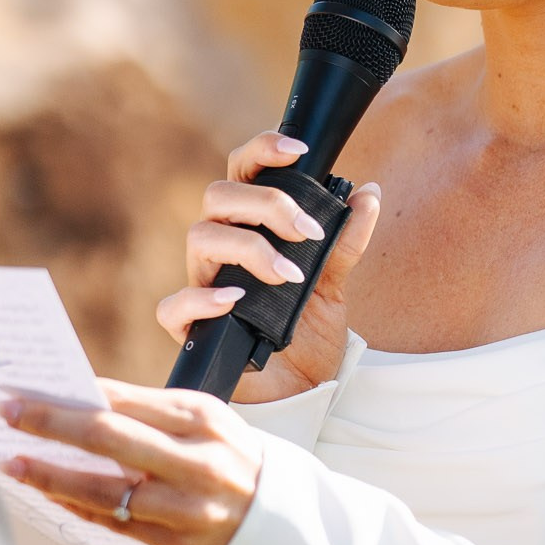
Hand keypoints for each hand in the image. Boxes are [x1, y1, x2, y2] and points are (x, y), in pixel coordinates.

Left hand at [0, 379, 264, 544]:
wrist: (287, 523)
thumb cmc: (229, 459)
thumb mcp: (204, 423)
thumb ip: (149, 414)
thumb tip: (75, 402)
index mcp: (202, 419)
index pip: (123, 400)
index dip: (70, 392)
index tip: (25, 385)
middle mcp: (198, 463)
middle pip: (108, 438)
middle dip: (49, 423)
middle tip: (4, 411)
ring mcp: (190, 510)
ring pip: (105, 492)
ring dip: (50, 476)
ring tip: (11, 464)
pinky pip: (117, 525)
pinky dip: (77, 508)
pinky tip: (47, 494)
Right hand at [159, 130, 380, 401]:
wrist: (301, 394)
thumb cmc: (306, 335)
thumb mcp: (334, 285)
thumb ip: (345, 242)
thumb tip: (369, 194)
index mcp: (249, 228)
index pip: (241, 172)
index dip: (261, 150)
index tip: (298, 151)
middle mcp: (220, 250)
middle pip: (218, 196)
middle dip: (266, 203)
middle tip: (306, 232)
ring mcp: (202, 285)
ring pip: (200, 237)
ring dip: (249, 247)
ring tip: (289, 275)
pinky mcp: (190, 329)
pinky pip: (175, 305)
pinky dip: (203, 298)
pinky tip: (236, 301)